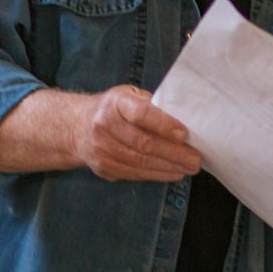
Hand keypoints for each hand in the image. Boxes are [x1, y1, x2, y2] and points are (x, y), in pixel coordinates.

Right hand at [71, 85, 203, 182]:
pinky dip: (157, 175)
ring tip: (189, 168)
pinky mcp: (103, 167)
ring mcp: (102, 149)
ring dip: (169, 167)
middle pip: (143, 143)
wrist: (76, 127)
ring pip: (140, 163)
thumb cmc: (113, 109)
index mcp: (115, 103)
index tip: (184, 134)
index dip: (164, 125)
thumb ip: (151, 104)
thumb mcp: (128, 96)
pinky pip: (134, 174)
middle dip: (174, 153)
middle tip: (196, 159)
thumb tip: (185, 118)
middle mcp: (104, 126)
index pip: (141, 114)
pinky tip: (173, 173)